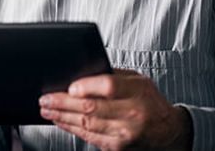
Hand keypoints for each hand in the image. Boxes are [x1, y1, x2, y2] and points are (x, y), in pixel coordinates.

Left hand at [39, 69, 191, 150]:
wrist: (169, 131)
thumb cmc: (149, 100)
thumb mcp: (137, 80)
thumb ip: (113, 75)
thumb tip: (82, 72)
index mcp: (137, 91)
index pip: (108, 87)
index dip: (87, 87)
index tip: (69, 86)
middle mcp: (131, 114)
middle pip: (92, 108)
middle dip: (63, 103)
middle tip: (45, 98)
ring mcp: (124, 134)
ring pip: (87, 124)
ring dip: (62, 117)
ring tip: (46, 109)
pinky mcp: (117, 147)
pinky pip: (89, 137)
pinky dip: (71, 128)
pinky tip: (60, 121)